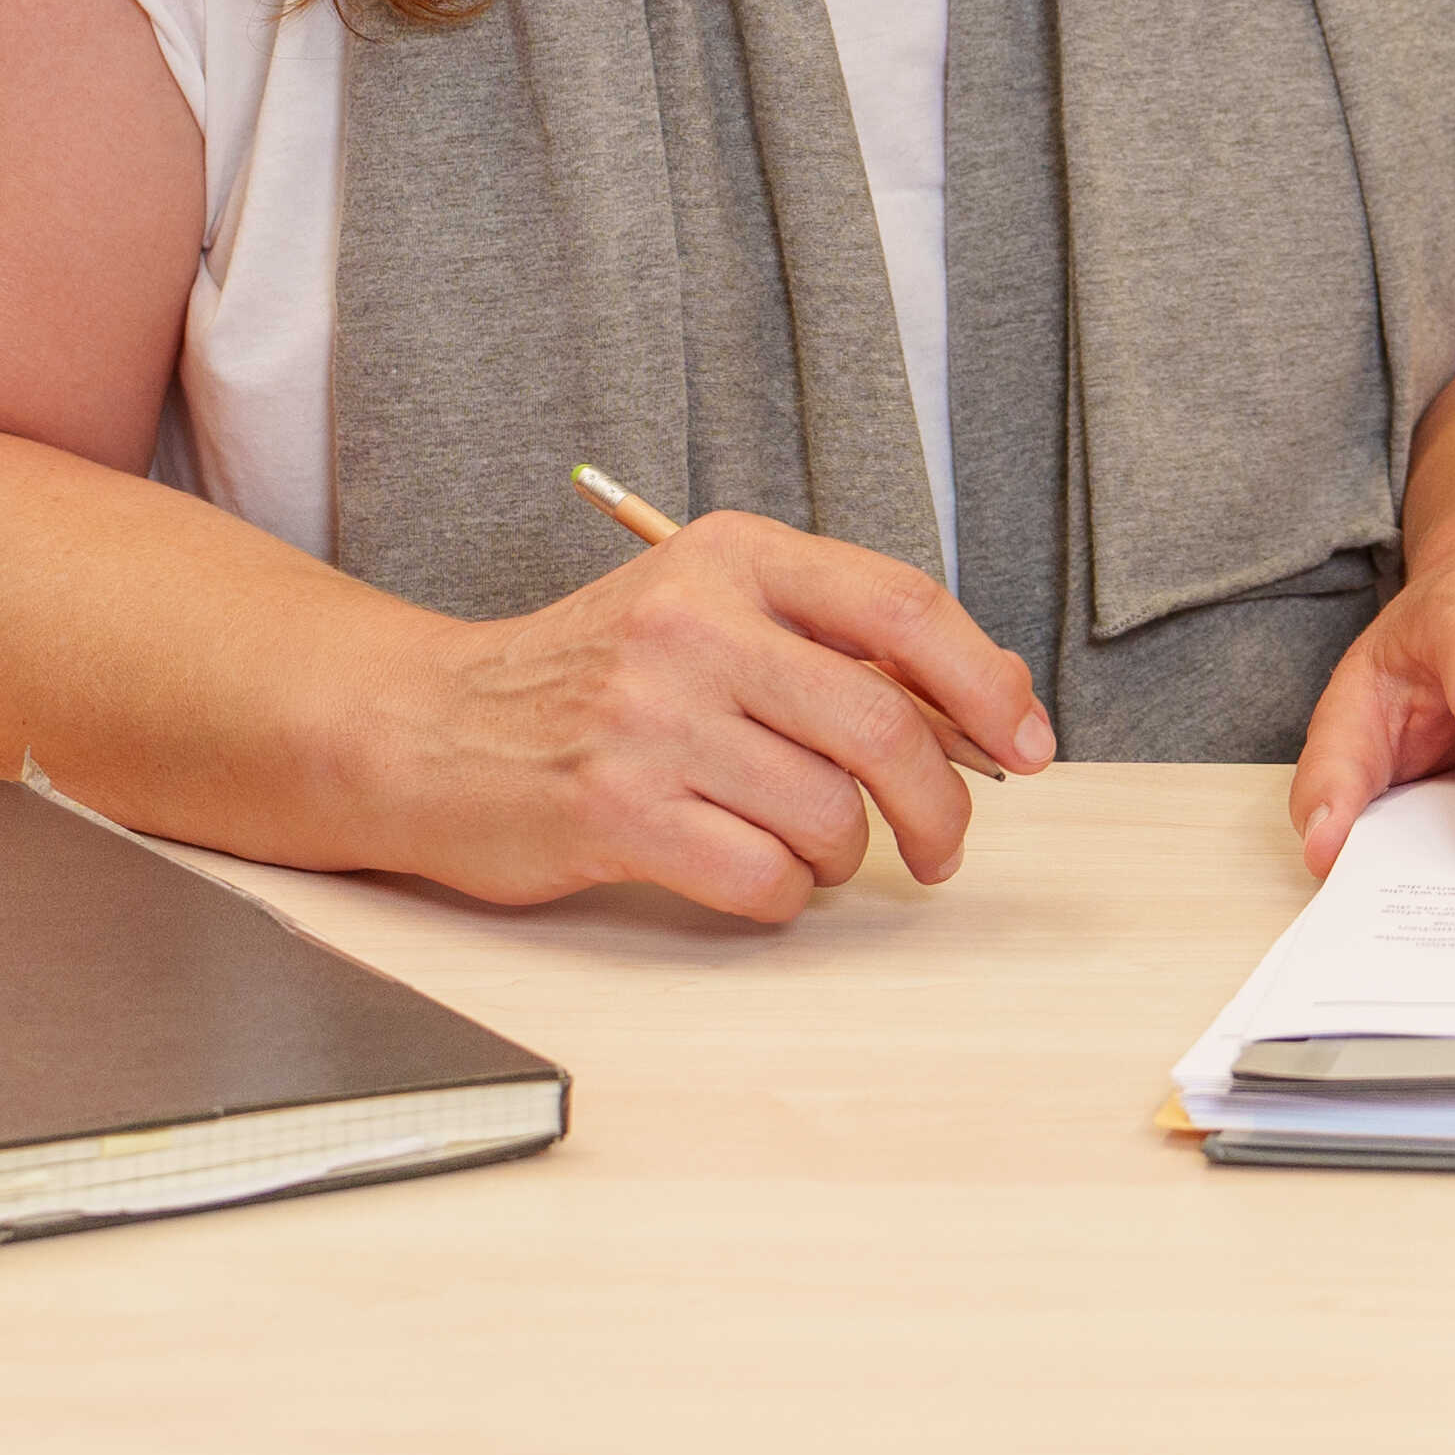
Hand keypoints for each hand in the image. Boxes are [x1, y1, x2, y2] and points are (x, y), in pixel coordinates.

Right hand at [364, 510, 1051, 922]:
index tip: (1030, 742)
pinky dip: (782, 895)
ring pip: (831, 814)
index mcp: (732, 559)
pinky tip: (747, 873)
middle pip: (886, 724)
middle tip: (942, 845)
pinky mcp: (614, 812)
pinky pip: (763, 877)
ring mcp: (651, 720)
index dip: (989, 681)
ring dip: (845, 855)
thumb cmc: (591, 680)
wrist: (424, 729)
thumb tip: (992, 703)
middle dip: (942, 802)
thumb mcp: (708, 614)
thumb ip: (833, 642)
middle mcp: (694, 626)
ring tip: (807, 849)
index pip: (902, 607)